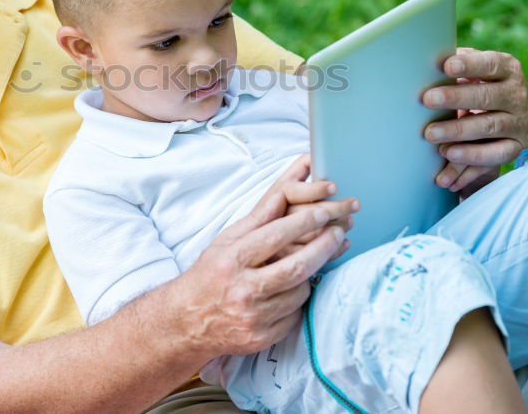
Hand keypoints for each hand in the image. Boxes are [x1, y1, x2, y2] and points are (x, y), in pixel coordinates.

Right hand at [177, 154, 347, 356]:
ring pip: (300, 292)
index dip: (304, 222)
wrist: (188, 320)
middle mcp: (242, 289)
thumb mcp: (227, 240)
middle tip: (339, 231)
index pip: (274, 236)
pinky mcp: (262, 338)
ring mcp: (253, 317)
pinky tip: (297, 289)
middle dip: (324, 247)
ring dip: (312, 274)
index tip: (324, 211)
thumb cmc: (212, 273)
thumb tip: (286, 189)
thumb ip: (259, 218)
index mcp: (231, 259)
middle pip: (296, 267)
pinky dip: (300, 300)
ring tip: (314, 260)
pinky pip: (295, 315)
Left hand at [421, 48, 527, 195]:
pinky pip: (496, 154)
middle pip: (488, 96)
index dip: (470, 65)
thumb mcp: (463, 75)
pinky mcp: (515, 146)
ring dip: (458, 130)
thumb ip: (450, 69)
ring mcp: (518, 122)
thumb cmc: (465, 89)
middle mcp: (516, 95)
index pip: (491, 64)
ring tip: (430, 133)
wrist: (486, 123)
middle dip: (456, 98)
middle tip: (427, 99)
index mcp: (506, 69)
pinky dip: (471, 155)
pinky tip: (448, 154)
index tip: (447, 66)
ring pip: (490, 126)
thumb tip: (423, 65)